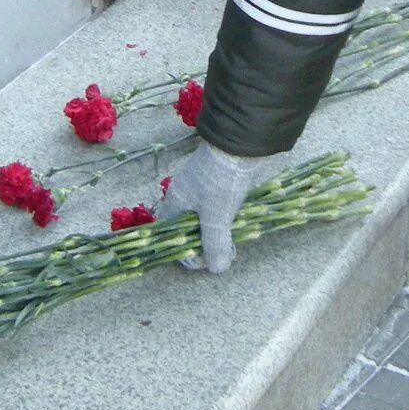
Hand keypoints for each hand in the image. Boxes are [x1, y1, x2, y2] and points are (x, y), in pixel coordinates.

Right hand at [156, 141, 270, 273]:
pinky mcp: (215, 180)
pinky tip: (238, 223)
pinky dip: (224, 219)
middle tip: (223, 254)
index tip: (206, 262)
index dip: (186, 253)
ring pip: (203, 218)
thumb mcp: (217, 216)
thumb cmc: (222, 179)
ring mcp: (199, 187)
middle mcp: (182, 195)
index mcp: (174, 202)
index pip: (169, 236)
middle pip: (187, 229)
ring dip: (216, 233)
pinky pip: (214, 207)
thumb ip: (215, 244)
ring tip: (233, 242)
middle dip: (204, 245)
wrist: (240, 141)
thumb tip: (217, 268)